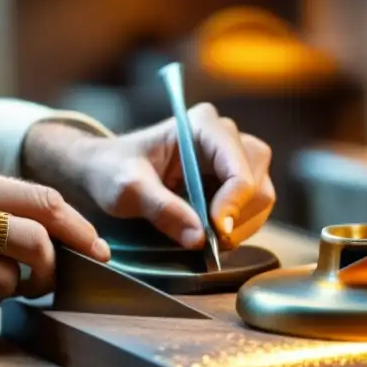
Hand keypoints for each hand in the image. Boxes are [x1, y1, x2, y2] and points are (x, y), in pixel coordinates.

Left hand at [23, 105, 275, 248]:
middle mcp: (223, 136)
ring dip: (241, 225)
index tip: (214, 231)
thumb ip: (161, 209)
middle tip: (212, 240)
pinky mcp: (230, 180)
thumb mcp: (127, 189)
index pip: (238, 165)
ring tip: (209, 240)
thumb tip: (199, 237)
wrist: (105, 170)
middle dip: (240, 215)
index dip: (233, 201)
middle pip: (258, 179)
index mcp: (201, 125)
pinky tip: (210, 234)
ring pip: (261, 196)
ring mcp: (231, 158)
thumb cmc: (112, 169)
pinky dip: (237, 227)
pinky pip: (252, 207)